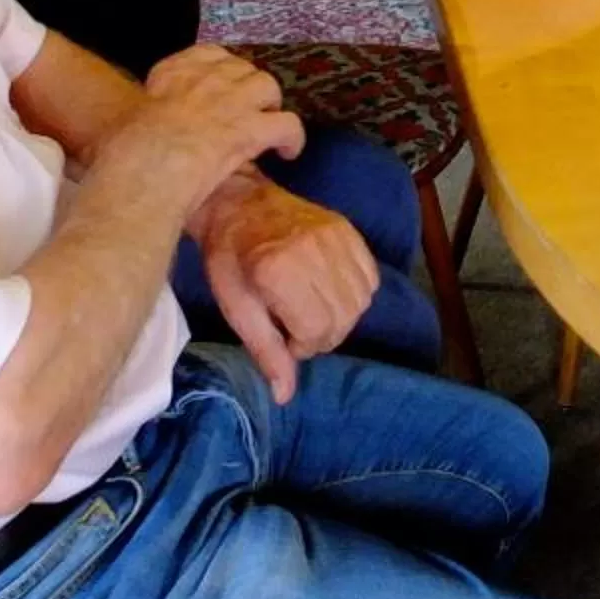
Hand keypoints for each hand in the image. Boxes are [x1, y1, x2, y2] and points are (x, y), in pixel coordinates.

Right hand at [117, 44, 303, 216]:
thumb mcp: (129, 120)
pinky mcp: (252, 128)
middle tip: (246, 110)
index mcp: (172, 73)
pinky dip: (291, 138)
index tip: (219, 87)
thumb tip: (145, 126)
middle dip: (247, 87)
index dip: (220, 70)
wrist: (143, 172)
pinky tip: (287, 152)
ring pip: (268, 86)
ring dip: (270, 104)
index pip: (207, 54)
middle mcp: (206, 78)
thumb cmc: (125, 155)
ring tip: (266, 124)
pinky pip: (288, 124)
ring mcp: (232, 100)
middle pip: (242, 68)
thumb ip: (147, 114)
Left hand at [189, 178, 378, 403]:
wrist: (239, 202)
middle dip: (322, 335)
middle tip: (296, 326)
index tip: (283, 337)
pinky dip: (355, 294)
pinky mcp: (348, 230)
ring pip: (360, 302)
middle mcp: (314, 251)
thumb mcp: (236, 308)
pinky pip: (370, 278)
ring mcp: (336, 237)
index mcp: (279, 271)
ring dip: (340, 317)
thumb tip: (285, 396)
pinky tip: (329, 292)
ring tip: (313, 309)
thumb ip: (265, 350)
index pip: (315, 330)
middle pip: (342, 319)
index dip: (302, 346)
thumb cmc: (229, 259)